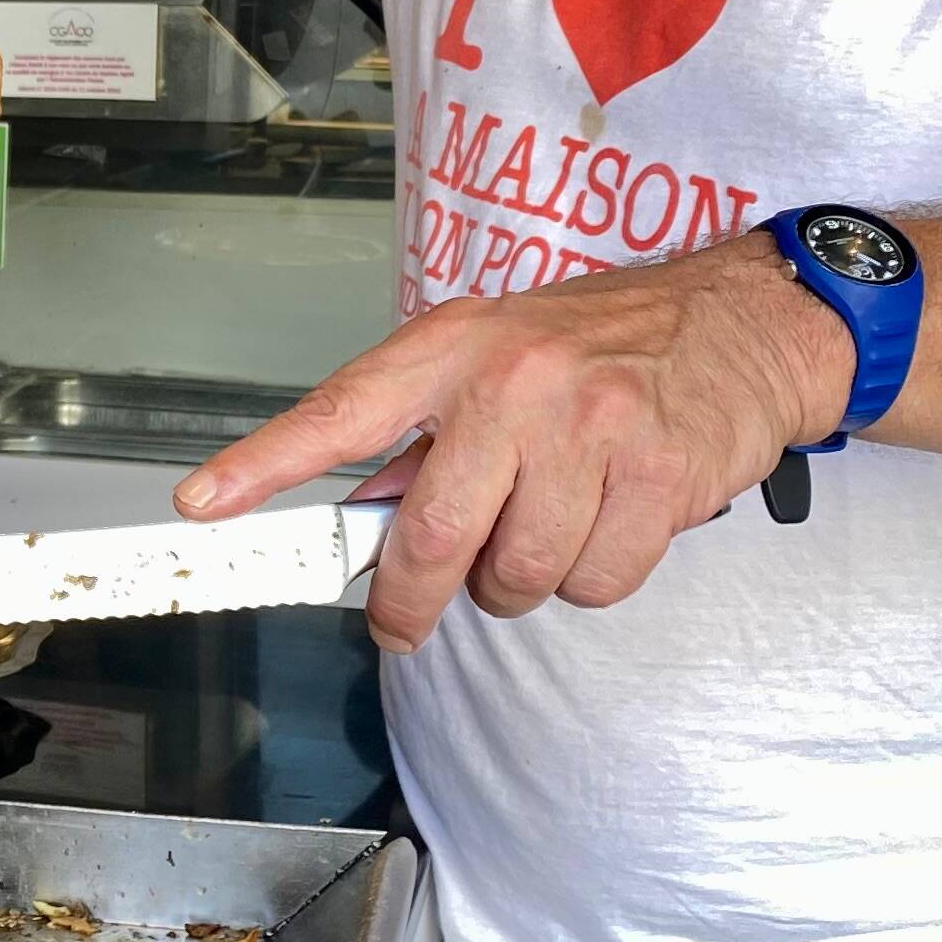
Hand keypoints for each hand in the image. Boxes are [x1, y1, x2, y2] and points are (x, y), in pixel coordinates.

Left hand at [173, 237, 852, 651]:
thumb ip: (423, 433)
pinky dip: (594, 576)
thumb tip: (359, 523)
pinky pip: (595, 583)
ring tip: (550, 522)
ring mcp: (589, 428)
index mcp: (451, 348)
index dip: (263, 464)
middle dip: (410, 601)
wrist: (741, 322)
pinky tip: (610, 522)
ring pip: (516, 575)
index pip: (340, 413)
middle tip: (406, 619)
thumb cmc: (599, 345)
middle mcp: (513, 383)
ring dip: (521, 580)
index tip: (200, 505)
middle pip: (430, 538)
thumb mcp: (493, 354)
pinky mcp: (656, 475)